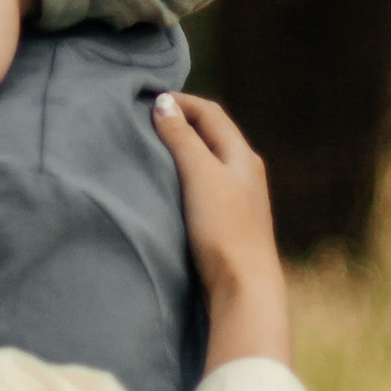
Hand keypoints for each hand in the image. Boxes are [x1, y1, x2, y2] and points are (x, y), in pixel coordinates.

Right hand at [154, 92, 291, 367]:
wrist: (244, 287)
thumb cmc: (223, 227)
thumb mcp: (199, 174)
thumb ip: (182, 138)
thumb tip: (164, 104)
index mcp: (243, 156)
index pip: (211, 113)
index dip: (181, 102)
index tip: (148, 102)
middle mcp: (245, 174)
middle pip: (211, 136)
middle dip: (180, 124)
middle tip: (146, 123)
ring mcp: (239, 201)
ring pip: (207, 163)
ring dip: (181, 153)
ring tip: (151, 153)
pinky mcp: (228, 225)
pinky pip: (204, 188)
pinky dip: (184, 179)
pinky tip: (167, 192)